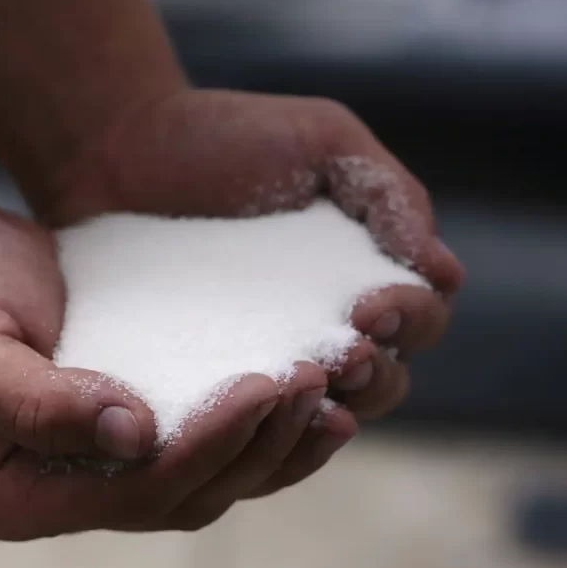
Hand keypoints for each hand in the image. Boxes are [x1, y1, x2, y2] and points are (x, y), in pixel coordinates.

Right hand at [0, 204, 345, 537]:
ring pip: (211, 483)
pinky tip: (310, 398)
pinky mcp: (138, 432)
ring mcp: (106, 470)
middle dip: (256, 447)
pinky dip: (262, 431)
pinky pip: (211, 446)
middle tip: (312, 382)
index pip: (134, 493)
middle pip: (185, 497)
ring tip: (330, 398)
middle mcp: (69, 497)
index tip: (261, 384)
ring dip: (274, 448)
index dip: (205, 447)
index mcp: (21, 496)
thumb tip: (133, 436)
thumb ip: (34, 402)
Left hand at [41, 88, 464, 495]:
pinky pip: (246, 424)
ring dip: (333, 406)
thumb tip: (445, 272)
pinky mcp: (206, 382)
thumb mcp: (322, 141)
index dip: (411, 319)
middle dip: (377, 372)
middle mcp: (324, 328)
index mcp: (365, 277)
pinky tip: (256, 415)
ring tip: (311, 381)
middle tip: (348, 353)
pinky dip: (263, 429)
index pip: (421, 320)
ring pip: (325, 414)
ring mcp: (266, 361)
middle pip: (386, 382)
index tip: (372, 303)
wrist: (120, 149)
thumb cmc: (227, 138)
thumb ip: (388, 194)